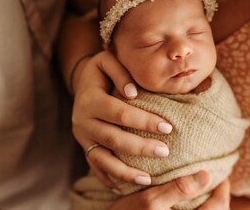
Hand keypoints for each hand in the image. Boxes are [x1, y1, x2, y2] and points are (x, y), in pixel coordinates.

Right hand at [72, 50, 172, 188]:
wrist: (81, 82)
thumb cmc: (101, 71)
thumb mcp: (107, 61)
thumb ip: (121, 72)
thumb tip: (133, 93)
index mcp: (90, 99)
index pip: (120, 113)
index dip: (144, 121)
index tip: (168, 127)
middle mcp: (83, 121)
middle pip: (114, 139)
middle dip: (140, 148)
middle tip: (165, 152)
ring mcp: (82, 137)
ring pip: (103, 159)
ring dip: (125, 171)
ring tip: (148, 179)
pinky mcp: (84, 146)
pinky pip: (95, 165)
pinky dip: (108, 178)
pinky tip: (122, 188)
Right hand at [109, 171, 229, 209]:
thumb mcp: (151, 200)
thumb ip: (179, 188)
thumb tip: (207, 175)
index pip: (218, 207)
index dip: (223, 189)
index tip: (222, 172)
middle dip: (218, 196)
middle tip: (216, 178)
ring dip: (208, 203)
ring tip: (203, 184)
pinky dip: (196, 207)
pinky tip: (188, 197)